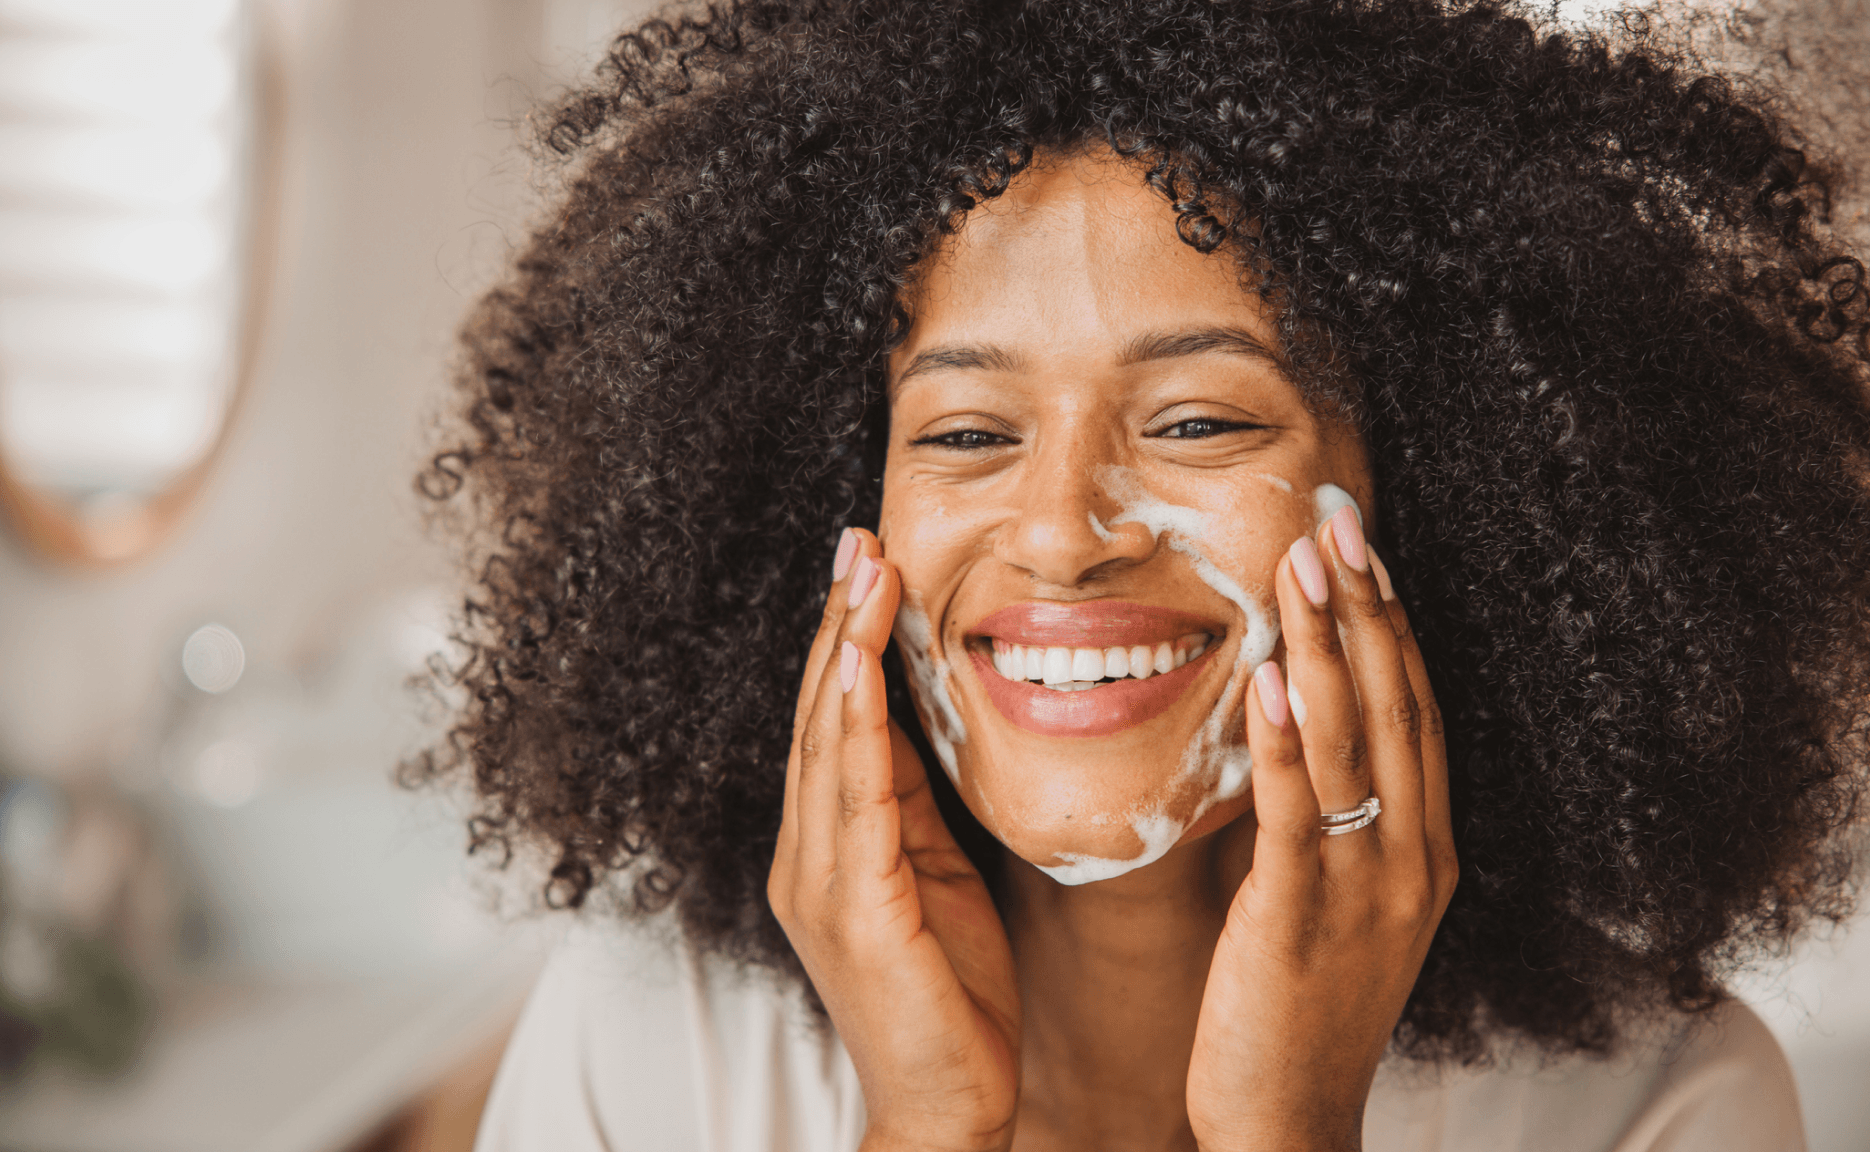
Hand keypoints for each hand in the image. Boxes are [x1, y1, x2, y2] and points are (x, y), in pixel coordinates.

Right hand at [768, 529, 1021, 1151]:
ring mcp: (818, 882)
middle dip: (837, 622)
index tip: (866, 564)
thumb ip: (912, 802)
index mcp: (826, 846)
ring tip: (863, 572)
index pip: (831, 721)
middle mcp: (805, 855)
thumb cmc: (949, 995)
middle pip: (817, 715)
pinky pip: (851, 798)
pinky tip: (858, 665)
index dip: (844, 640)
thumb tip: (912, 722)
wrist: (951, 1105)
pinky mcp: (851, 909)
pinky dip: (852, 725)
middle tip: (858, 538)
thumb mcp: (934, 873)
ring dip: (842, 649)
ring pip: (825, 741)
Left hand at [1186, 511, 1456, 1151]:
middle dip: (1365, 606)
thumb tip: (1296, 723)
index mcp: (1427, 845)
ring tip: (1302, 564)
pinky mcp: (1305, 912)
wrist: (1291, 1114)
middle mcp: (1414, 855)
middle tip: (1336, 521)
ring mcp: (1369, 884)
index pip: (1415, 708)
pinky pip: (1298, 809)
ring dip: (1326, 644)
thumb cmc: (1306, 1001)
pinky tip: (1268, 674)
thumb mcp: (1344, 896)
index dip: (1392, 622)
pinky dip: (1286, 736)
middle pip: (1395, 705)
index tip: (1363, 547)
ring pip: (1352, 741)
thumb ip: (1338, 816)